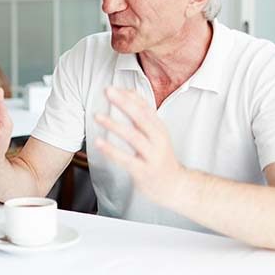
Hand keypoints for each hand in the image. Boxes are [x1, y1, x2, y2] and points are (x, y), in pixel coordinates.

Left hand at [93, 87, 187, 204]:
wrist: (176, 186)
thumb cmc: (161, 157)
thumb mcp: (156, 134)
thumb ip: (143, 115)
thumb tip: (128, 92)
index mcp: (159, 129)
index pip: (145, 107)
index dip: (130, 96)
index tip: (114, 87)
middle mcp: (157, 140)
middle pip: (141, 117)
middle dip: (124, 103)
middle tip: (108, 91)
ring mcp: (151, 155)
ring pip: (133, 136)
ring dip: (114, 125)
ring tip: (97, 116)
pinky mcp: (143, 171)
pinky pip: (125, 159)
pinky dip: (111, 150)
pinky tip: (99, 142)